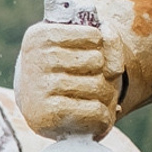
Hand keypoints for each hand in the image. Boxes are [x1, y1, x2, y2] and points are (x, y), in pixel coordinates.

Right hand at [16, 20, 116, 138]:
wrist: (38, 105)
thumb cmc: (65, 69)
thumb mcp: (83, 44)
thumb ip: (109, 40)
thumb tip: (115, 70)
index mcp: (41, 35)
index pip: (94, 36)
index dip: (98, 49)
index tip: (84, 58)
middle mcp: (36, 59)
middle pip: (97, 61)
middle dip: (102, 73)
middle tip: (89, 82)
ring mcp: (40, 87)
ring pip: (98, 86)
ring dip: (106, 95)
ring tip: (91, 99)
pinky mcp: (48, 115)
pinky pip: (95, 110)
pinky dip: (103, 115)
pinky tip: (94, 116)